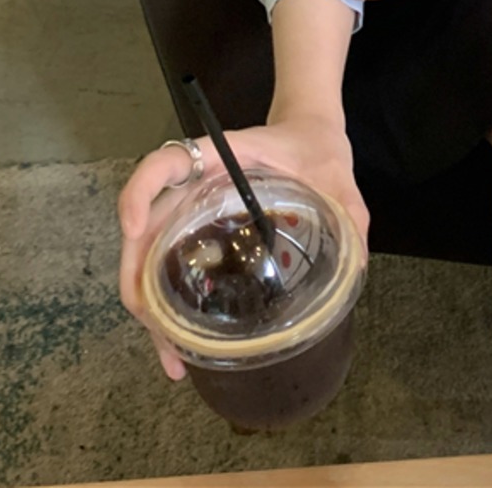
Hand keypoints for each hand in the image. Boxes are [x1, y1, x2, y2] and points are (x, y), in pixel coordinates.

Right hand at [117, 114, 368, 380]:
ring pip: (149, 257)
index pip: (164, 164)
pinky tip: (182, 342)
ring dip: (149, 307)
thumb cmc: (316, 147)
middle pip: (143, 229)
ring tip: (173, 358)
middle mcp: (195, 184)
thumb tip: (357, 263)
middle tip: (162, 337)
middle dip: (137, 282)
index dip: (138, 192)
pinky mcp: (200, 230)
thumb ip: (349, 211)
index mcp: (220, 158)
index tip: (133, 229)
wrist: (310, 133)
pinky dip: (167, 304)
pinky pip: (170, 265)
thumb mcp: (337, 175)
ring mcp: (193, 209)